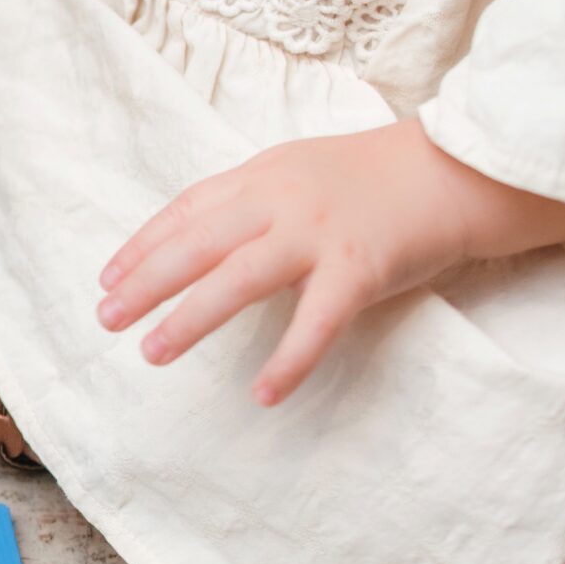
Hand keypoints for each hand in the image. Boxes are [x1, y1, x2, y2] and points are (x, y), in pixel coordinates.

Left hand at [97, 121, 564, 404]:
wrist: (458, 170)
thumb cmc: (378, 177)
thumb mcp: (301, 171)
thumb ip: (253, 203)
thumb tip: (201, 239)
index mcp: (262, 176)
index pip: (186, 210)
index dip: (143, 244)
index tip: (107, 277)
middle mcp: (280, 201)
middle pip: (196, 244)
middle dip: (145, 283)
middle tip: (106, 318)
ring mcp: (319, 233)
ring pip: (238, 279)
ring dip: (190, 318)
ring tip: (153, 353)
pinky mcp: (360, 267)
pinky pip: (316, 322)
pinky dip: (289, 360)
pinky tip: (262, 394)